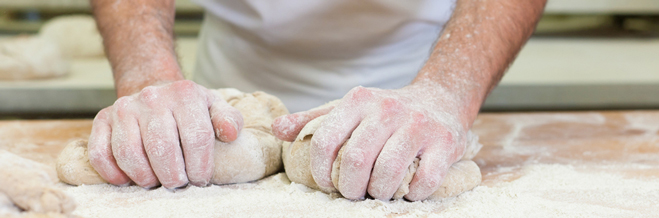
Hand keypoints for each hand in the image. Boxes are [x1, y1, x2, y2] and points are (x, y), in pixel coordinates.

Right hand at [87, 80, 243, 188]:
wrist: (155, 90)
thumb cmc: (189, 108)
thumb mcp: (213, 107)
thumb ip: (228, 120)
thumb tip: (231, 134)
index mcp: (185, 94)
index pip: (196, 137)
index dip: (200, 166)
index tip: (200, 180)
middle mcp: (152, 98)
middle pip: (162, 148)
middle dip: (173, 176)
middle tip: (178, 184)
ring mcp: (124, 108)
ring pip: (129, 153)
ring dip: (144, 177)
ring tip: (156, 182)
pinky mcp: (102, 119)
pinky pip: (101, 153)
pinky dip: (113, 173)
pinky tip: (129, 180)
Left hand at [273, 84, 470, 200]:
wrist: (440, 99)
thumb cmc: (385, 111)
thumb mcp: (349, 109)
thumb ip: (313, 121)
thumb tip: (277, 131)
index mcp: (358, 100)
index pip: (326, 141)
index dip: (321, 171)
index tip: (327, 183)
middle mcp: (388, 109)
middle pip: (356, 160)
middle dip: (350, 188)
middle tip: (354, 193)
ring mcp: (418, 125)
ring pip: (388, 174)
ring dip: (380, 193)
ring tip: (379, 191)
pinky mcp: (444, 142)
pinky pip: (424, 181)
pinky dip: (413, 194)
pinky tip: (408, 188)